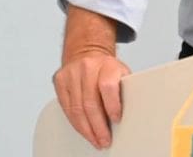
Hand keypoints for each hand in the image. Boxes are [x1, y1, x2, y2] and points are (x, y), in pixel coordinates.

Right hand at [54, 6, 130, 149]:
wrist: (87, 53)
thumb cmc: (107, 68)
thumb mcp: (121, 73)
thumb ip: (124, 90)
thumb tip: (132, 113)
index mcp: (107, 64)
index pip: (107, 86)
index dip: (112, 105)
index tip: (116, 120)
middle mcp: (87, 67)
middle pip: (90, 103)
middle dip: (98, 127)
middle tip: (104, 139)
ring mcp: (71, 74)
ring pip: (76, 109)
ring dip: (86, 129)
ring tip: (95, 139)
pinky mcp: (60, 81)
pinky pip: (66, 108)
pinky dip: (76, 122)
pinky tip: (83, 129)